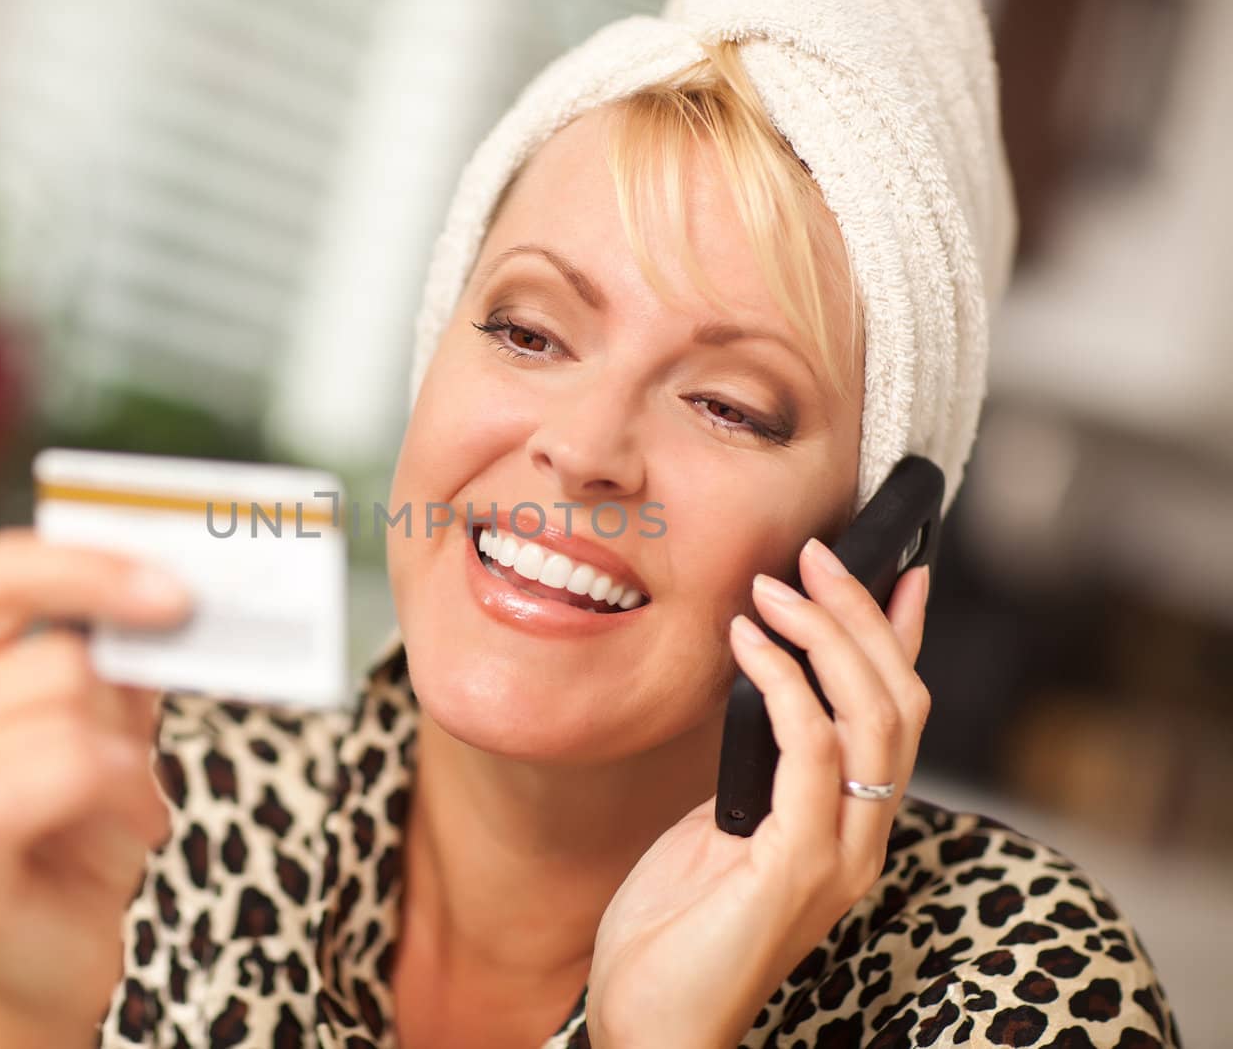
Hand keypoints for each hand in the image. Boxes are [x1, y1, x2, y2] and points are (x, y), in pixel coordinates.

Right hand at [0, 528, 191, 1035]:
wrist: (64, 938)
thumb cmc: (85, 823)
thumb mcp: (118, 715)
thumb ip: (123, 648)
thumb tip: (166, 586)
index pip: (5, 571)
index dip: (93, 568)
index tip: (176, 592)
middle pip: (58, 656)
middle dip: (122, 708)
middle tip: (130, 755)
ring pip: (67, 716)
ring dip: (128, 764)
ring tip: (125, 800)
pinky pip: (60, 773)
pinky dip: (118, 795)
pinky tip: (129, 825)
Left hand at [586, 537, 930, 1048]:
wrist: (651, 1020)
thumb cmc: (676, 927)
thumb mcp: (722, 826)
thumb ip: (760, 772)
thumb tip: (765, 690)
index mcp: (848, 827)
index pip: (896, 716)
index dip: (903, 638)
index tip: (899, 568)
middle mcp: (861, 839)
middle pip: (898, 703)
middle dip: (865, 616)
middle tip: (819, 554)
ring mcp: (839, 856)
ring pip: (872, 717)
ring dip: (826, 635)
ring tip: (778, 584)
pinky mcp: (798, 867)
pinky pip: (808, 749)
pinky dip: (781, 682)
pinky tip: (745, 643)